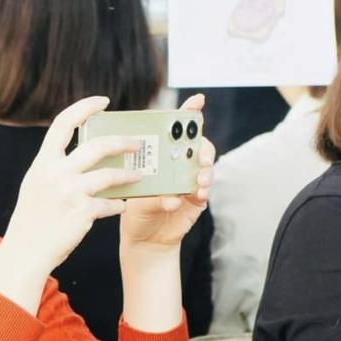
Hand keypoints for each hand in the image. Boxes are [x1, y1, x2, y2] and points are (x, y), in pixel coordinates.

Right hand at [0, 96, 143, 274]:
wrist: (26, 251)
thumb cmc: (33, 219)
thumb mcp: (37, 185)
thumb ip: (55, 167)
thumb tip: (84, 153)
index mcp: (43, 162)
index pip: (63, 123)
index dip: (84, 107)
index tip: (103, 101)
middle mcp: (56, 173)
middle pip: (97, 146)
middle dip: (122, 141)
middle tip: (138, 143)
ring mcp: (70, 192)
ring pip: (110, 174)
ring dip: (130, 174)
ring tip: (141, 175)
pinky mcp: (82, 212)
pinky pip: (110, 204)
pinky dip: (118, 204)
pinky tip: (121, 205)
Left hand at [120, 93, 214, 251]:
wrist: (144, 240)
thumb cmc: (135, 212)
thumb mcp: (137, 196)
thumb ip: (154, 193)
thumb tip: (172, 197)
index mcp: (161, 154)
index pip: (175, 129)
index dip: (189, 112)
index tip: (198, 100)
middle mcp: (178, 163)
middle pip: (197, 145)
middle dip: (202, 147)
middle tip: (200, 156)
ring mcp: (190, 180)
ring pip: (205, 167)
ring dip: (205, 171)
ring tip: (200, 179)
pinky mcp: (197, 199)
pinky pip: (205, 190)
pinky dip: (203, 191)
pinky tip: (198, 194)